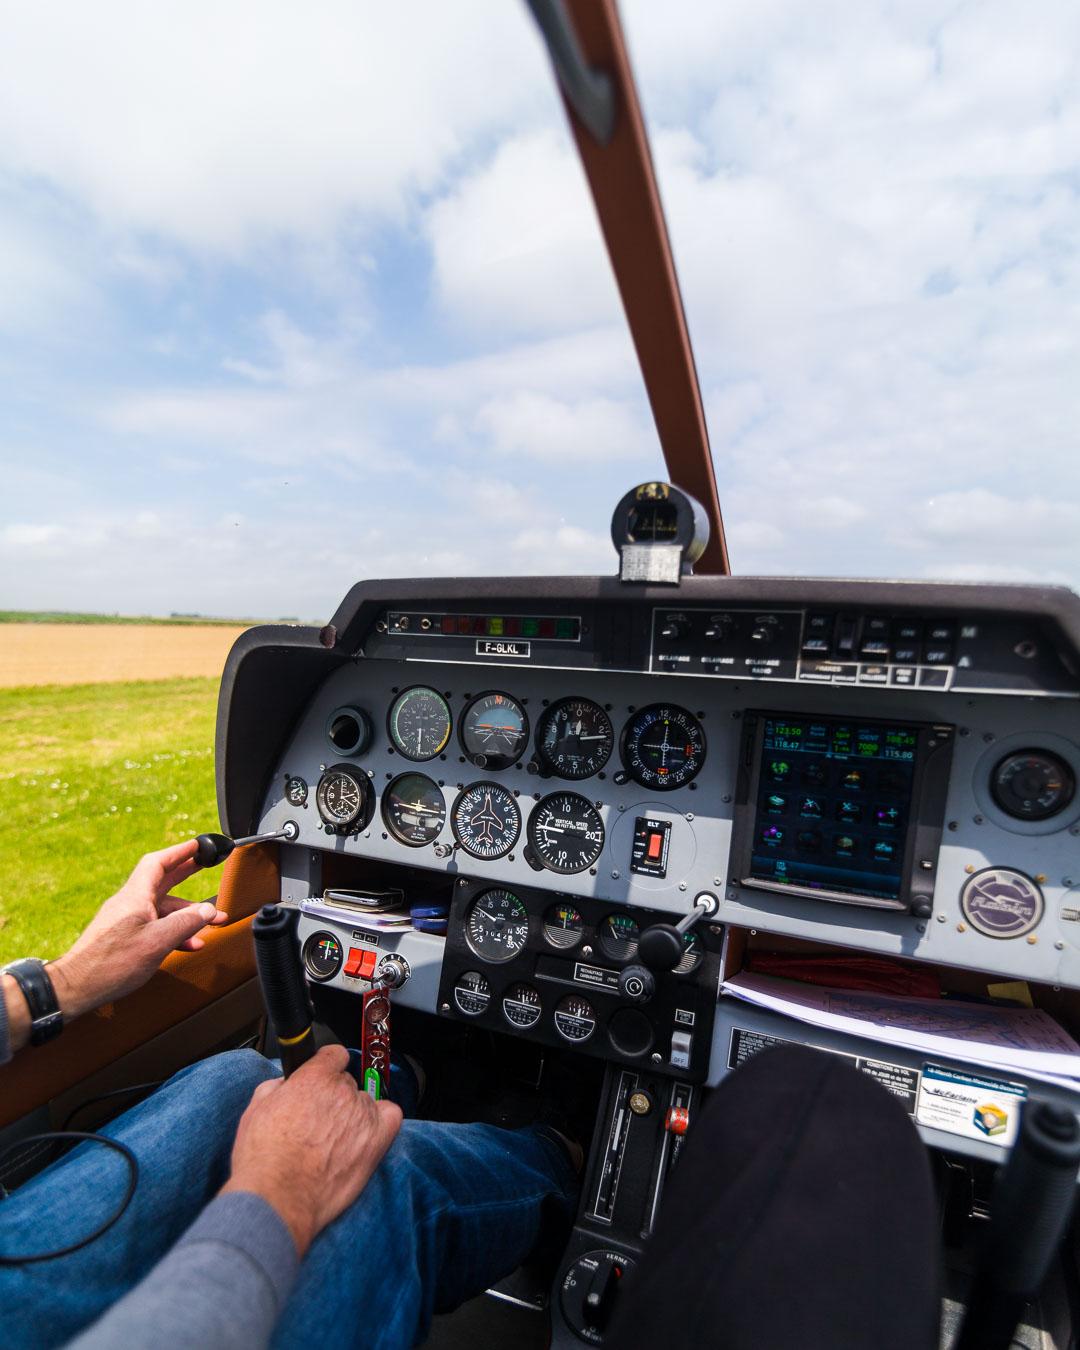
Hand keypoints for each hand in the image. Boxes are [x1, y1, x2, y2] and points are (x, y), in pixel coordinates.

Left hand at [50, 840, 227, 1018]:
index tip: (197, 845)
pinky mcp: (123, 937)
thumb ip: (186, 923)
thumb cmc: (113, 963)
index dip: (179, 852)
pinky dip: (173, 932)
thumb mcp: (157, 941)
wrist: (77, 987)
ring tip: (211, 922)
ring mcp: (125, 921)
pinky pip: (154, 927)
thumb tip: (208, 910)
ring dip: (187, 914)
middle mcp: (129, 904)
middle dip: (185, 873)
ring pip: (161, 909)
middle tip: (205, 864)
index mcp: (135, 897)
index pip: (158, 864)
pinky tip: (189, 943)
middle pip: (162, 882)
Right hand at [221, 1045, 401, 1254]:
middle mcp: (342, 1091)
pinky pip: (391, 1116)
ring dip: (351, 1115)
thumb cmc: (264, 1159)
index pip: (334, 1055)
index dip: (325, 1067)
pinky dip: (382, 1120)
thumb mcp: (255, 1109)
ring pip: (363, 1102)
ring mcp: (362, 1115)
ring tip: (332, 1141)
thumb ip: (277, 1086)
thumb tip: (286, 1084)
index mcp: (314, 1077)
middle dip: (332, 1098)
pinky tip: (365, 1133)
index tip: (320, 1078)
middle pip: (346, 1083)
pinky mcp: (375, 1142)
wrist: (278, 1197)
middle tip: (316, 1123)